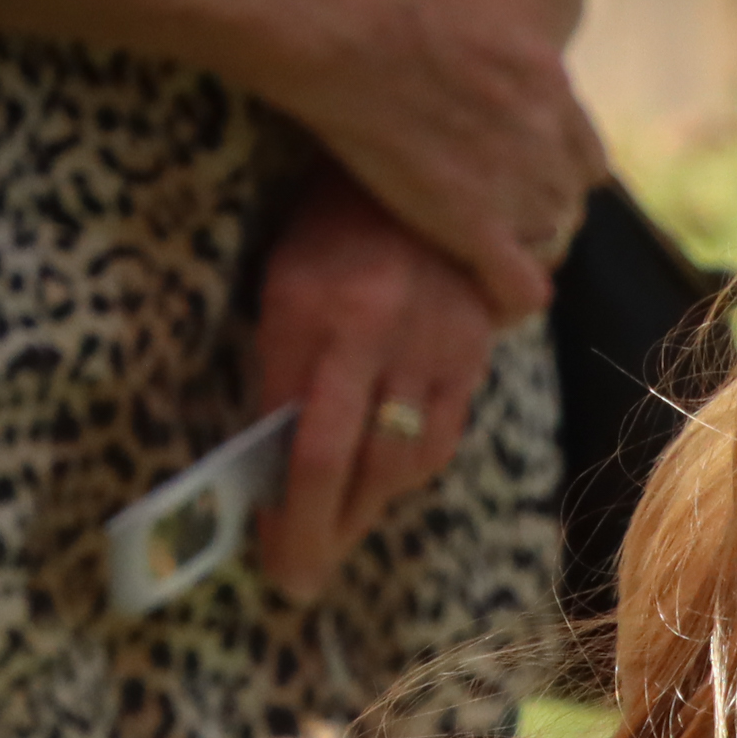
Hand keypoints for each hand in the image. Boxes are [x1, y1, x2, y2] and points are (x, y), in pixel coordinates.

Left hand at [253, 170, 502, 600]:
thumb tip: (264, 452)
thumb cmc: (333, 216)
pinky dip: (409, 475)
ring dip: (364, 514)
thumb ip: (276, 359)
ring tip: (332, 537)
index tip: (271, 562)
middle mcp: (377, 337)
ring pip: (403, 464)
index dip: (288, 518)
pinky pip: (443, 438)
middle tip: (295, 582)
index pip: (302, 445)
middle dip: (321, 536)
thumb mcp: (283, 275)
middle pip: (353, 470)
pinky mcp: (472, 354)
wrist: (439, 155)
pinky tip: (381, 488)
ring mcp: (434, 348)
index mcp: (311, 311)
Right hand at [263, 0, 603, 323]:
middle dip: (534, 215)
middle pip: (564, 203)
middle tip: (489, 226)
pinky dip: (506, 299)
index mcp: (552, 88)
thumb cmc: (382, 5)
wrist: (357, 28)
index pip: (585, 162)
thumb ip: (489, 57)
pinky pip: (520, 286)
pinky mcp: (477, 225)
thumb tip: (459, 65)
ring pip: (546, 242)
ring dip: (516, 249)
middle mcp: (549, 139)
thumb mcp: (469, 18)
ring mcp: (519, 185)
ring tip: (476, 256)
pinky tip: (483, 297)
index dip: (555, 179)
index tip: (521, 188)